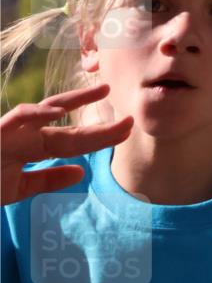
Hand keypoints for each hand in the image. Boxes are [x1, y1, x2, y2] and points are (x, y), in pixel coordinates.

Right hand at [1, 84, 132, 204]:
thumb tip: (80, 173)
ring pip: (44, 113)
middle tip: (129, 112)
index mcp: (30, 148)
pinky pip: (16, 118)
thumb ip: (47, 180)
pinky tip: (56, 111)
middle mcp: (21, 136)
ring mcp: (6, 132)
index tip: (128, 129)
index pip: (73, 141)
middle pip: (66, 125)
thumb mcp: (18, 189)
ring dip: (72, 102)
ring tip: (100, 92)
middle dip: (98, 121)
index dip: (101, 136)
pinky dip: (35, 113)